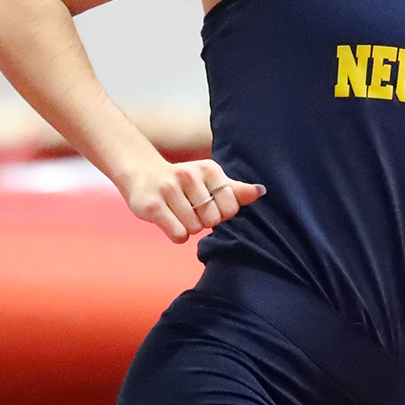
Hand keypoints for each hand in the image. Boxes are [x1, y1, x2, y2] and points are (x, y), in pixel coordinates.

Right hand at [120, 159, 265, 243]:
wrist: (142, 175)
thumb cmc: (183, 182)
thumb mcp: (210, 180)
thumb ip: (235, 189)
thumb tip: (261, 192)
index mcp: (209, 169)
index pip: (231, 208)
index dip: (221, 214)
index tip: (209, 205)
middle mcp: (189, 175)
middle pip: (212, 220)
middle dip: (203, 221)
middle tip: (191, 209)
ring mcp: (169, 189)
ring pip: (195, 228)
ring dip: (188, 227)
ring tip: (178, 212)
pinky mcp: (153, 206)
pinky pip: (178, 234)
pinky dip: (177, 235)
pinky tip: (170, 221)